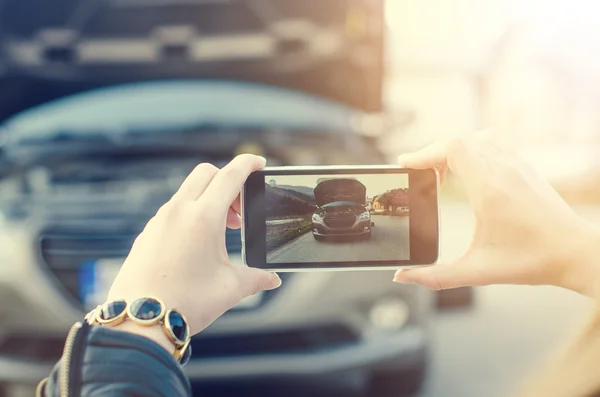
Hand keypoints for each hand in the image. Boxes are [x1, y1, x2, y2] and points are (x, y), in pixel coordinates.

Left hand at [106, 154, 280, 348]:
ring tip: (220, 232)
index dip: (248, 164)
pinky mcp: (147, 233)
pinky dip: (190, 215)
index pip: (230, 175)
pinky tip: (196, 244)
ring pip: (188, 192)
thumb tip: (272, 280)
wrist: (140, 321)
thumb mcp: (230, 289)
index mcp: (203, 217)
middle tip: (238, 211)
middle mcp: (179, 211)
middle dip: (227, 182)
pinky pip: (172, 211)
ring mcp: (159, 220)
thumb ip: (256, 278)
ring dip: (208, 200)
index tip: (258, 163)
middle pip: (206, 173)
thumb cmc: (185, 303)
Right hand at [393, 135, 599, 296]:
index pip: (452, 147)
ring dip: (453, 150)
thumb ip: (436, 277)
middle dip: (432, 153)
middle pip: (458, 140)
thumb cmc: (531, 261)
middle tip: (419, 174)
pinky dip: (471, 152)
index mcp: (489, 189)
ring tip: (441, 174)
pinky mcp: (523, 168)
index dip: (424, 152)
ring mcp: (516, 165)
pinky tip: (467, 176)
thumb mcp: (478, 271)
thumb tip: (403, 276)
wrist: (574, 252)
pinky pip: (491, 144)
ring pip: (475, 138)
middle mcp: (503, 170)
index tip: (407, 165)